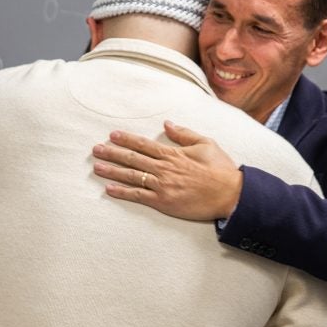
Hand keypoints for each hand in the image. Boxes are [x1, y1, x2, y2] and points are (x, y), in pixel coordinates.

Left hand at [91, 121, 242, 220]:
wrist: (230, 194)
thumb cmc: (221, 170)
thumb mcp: (206, 144)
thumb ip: (184, 134)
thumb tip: (167, 124)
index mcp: (173, 154)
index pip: (144, 144)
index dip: (126, 139)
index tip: (111, 135)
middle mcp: (164, 168)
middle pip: (132, 158)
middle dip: (112, 153)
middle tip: (96, 149)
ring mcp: (162, 185)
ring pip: (131, 176)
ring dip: (112, 170)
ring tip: (96, 167)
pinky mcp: (163, 202)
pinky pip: (138, 196)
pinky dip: (122, 192)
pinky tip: (109, 189)